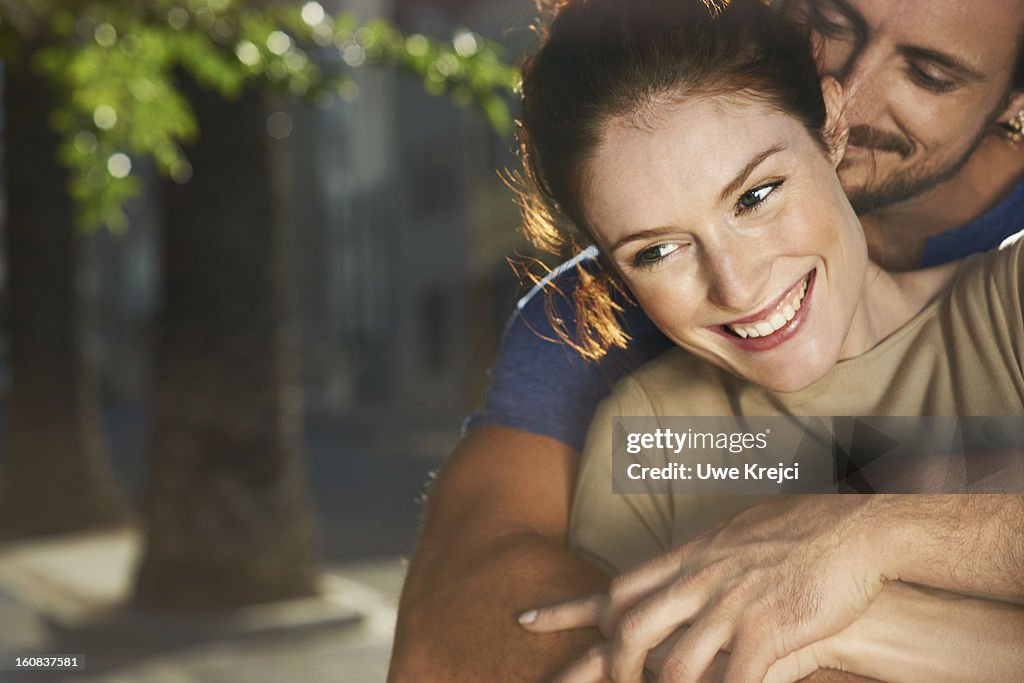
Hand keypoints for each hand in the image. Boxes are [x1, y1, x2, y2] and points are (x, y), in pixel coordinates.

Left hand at [520, 496, 884, 682]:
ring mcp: (732, 605)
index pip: (614, 586)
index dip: (568, 610)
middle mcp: (700, 580)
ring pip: (674, 664)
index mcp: (688, 559)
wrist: (853, 529)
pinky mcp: (768, 630)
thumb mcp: (735, 534)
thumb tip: (680, 568)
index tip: (525, 620)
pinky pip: (735, 682)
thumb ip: (701, 558)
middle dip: (608, 669)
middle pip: (630, 628)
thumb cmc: (798, 531)